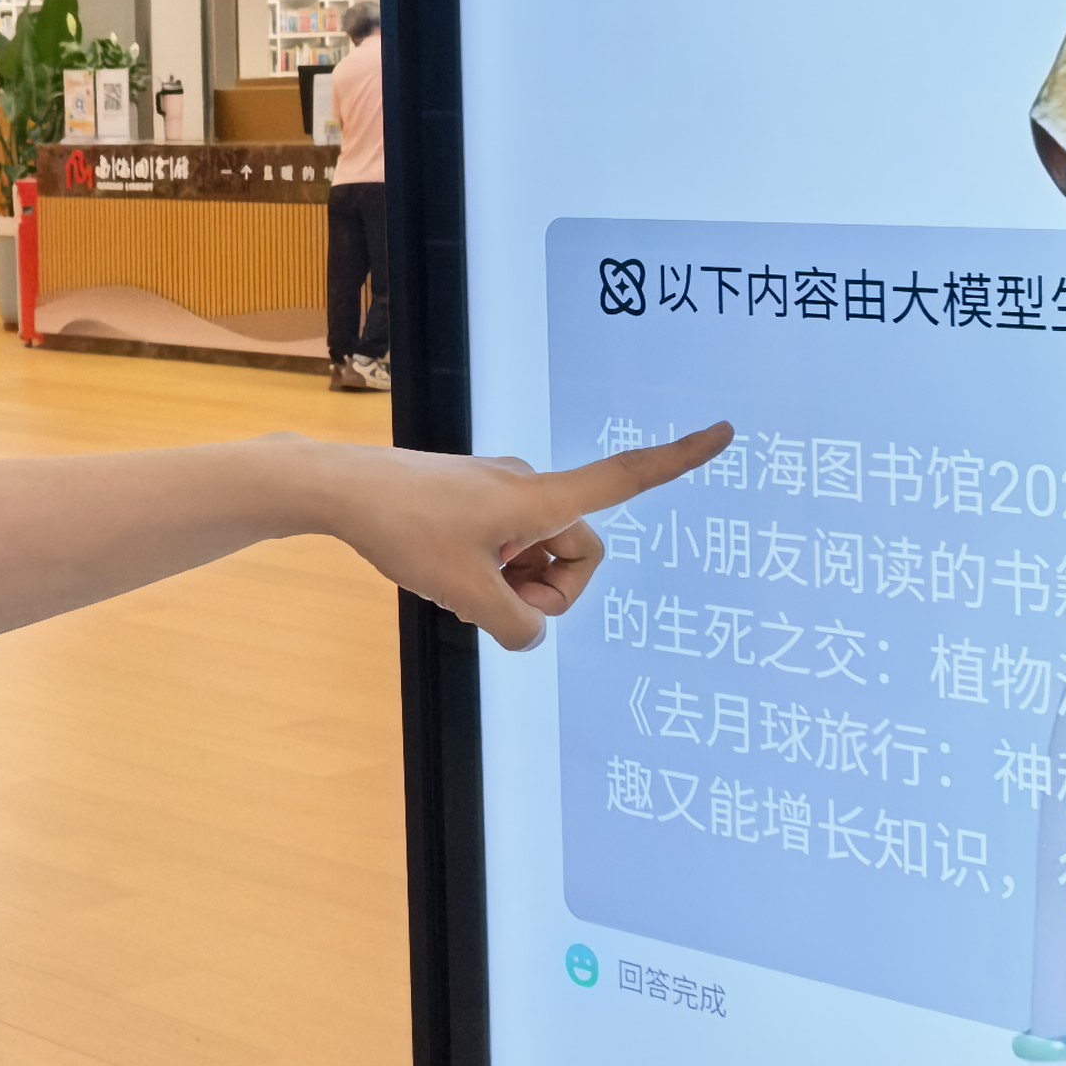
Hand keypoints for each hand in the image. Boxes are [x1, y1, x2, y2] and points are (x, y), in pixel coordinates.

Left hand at [325, 425, 731, 651]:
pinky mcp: (476, 500)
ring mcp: (501, 492)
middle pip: (577, 553)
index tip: (725, 432)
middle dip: (546, 590)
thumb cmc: (403, 531)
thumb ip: (517, 627)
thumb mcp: (466, 595)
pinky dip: (488, 570)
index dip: (678, 460)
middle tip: (488, 600)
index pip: (625, 478)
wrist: (340, 489)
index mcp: (540, 499)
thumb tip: (532, 633)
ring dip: (510, 583)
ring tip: (457, 582)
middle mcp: (529, 486)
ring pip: (537, 556)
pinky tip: (444, 571)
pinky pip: (507, 546)